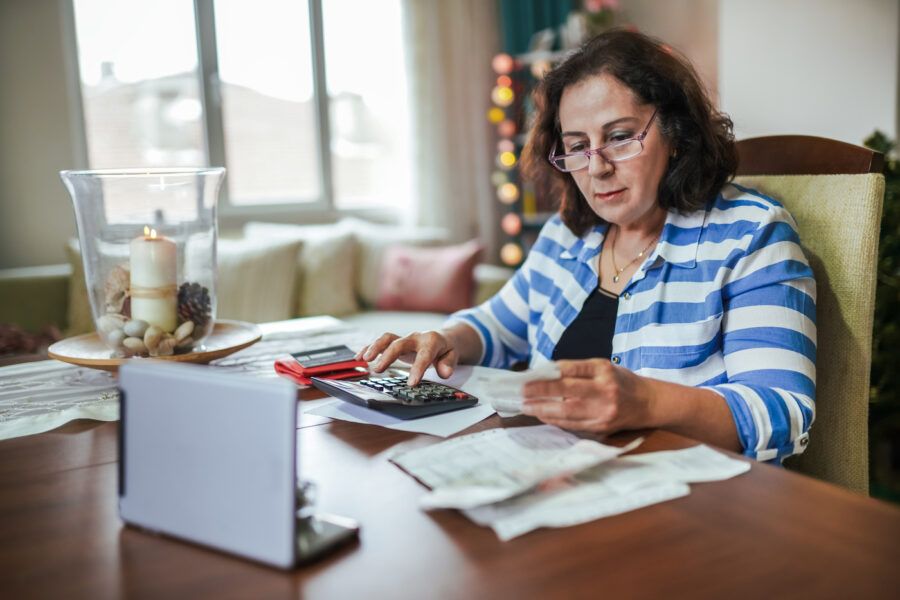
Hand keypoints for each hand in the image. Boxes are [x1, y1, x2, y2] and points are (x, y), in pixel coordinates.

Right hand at [355, 331, 458, 385]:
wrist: (442, 338)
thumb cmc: (446, 349)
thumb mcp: (453, 356)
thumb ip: (448, 364)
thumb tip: (444, 373)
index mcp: (431, 341)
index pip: (424, 355)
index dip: (417, 369)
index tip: (411, 383)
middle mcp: (415, 337)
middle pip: (399, 343)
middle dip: (388, 356)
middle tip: (379, 369)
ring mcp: (404, 338)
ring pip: (387, 339)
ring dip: (374, 348)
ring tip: (364, 360)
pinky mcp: (395, 342)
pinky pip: (380, 343)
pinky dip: (368, 348)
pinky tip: (358, 358)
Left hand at [521, 359, 652, 433]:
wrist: (647, 403)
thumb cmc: (620, 381)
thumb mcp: (602, 366)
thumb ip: (576, 369)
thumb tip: (545, 373)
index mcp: (604, 371)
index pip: (571, 370)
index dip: (548, 374)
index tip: (529, 377)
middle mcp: (604, 391)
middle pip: (567, 393)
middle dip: (541, 393)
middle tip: (522, 392)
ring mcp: (603, 412)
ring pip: (567, 413)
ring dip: (543, 410)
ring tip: (526, 406)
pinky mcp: (601, 427)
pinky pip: (572, 425)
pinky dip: (555, 420)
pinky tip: (542, 415)